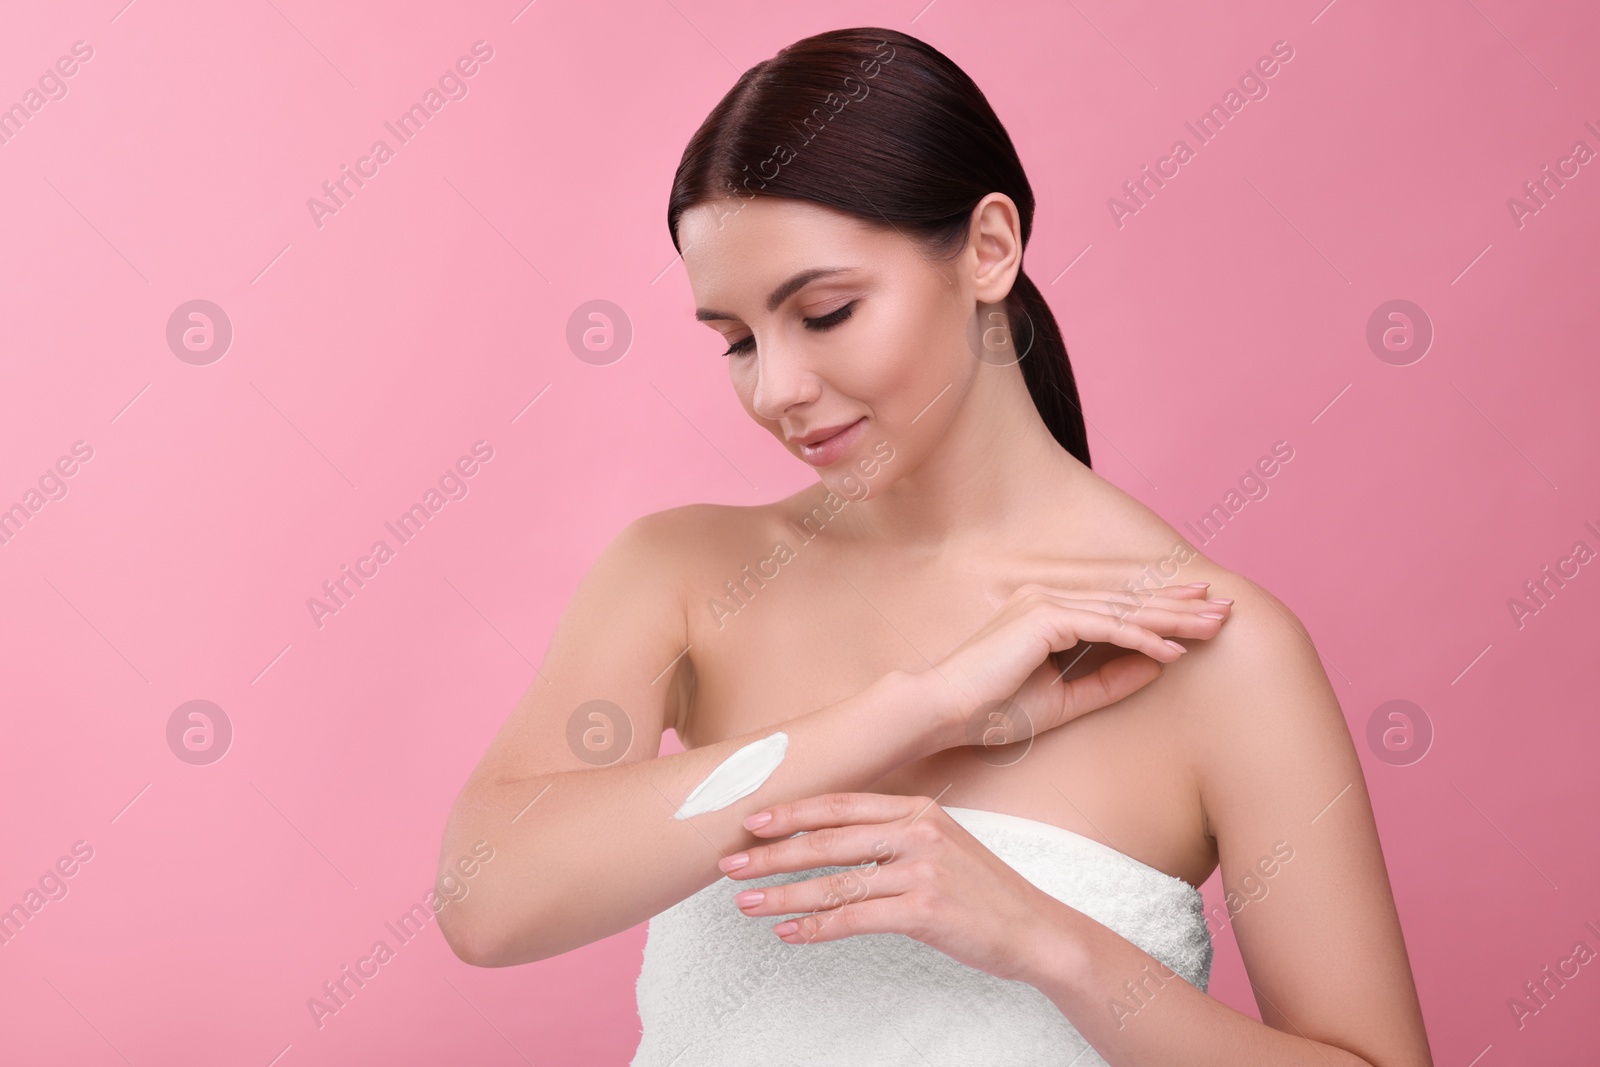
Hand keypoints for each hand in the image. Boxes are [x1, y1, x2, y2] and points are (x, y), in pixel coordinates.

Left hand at [719, 792, 1061, 980]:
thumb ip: (893, 832)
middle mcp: (917, 832)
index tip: (751, 820)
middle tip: (730, 864)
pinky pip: (855, 919)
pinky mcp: (924, 911)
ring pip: (834, 882)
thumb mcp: (941, 843)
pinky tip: (789, 933)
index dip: (792, 812)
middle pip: (827, 840)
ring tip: (746, 903)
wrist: (1034, 929)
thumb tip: (833, 837)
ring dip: (782, 894)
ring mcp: (922, 871)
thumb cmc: (981, 890)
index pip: (841, 805)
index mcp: (918, 808)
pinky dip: (816, 927)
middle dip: (771, 853)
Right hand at [917, 582, 1230, 751]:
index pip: (1119, 608)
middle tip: (1226, 607)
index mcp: (1050, 611)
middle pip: (1129, 602)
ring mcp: (1047, 603)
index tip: (1202, 612)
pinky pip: (1107, 627)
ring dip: (1173, 618)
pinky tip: (1175, 649)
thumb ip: (1110, 680)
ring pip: (1125, 611)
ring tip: (1214, 625)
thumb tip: (1160, 664)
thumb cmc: (995, 711)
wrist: (946, 712)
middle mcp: (1050, 598)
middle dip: (1180, 605)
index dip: (1163, 608)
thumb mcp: (1066, 699)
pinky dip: (1143, 638)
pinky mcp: (1045, 618)